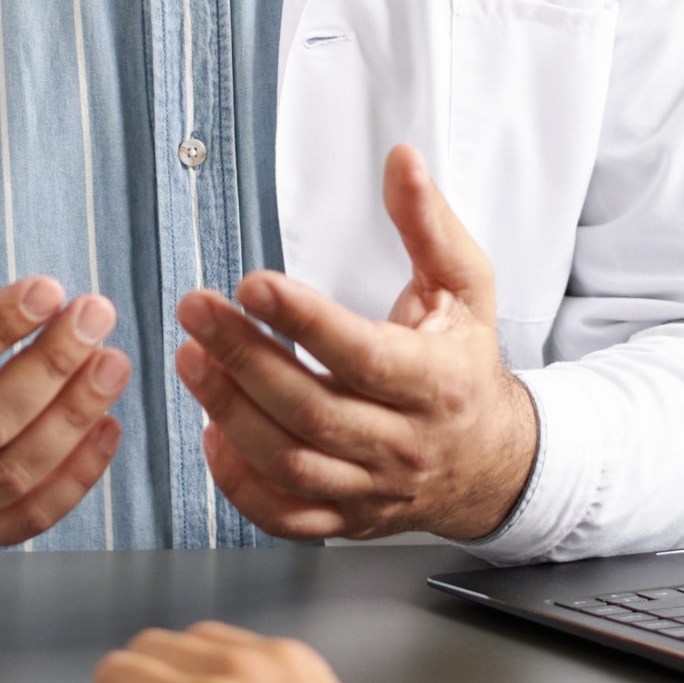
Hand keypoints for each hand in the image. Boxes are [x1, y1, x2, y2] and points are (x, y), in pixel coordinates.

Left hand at [174, 146, 539, 541]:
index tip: (254, 283)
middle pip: (313, 410)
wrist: (493, 462)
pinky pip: (284, 516)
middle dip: (244, 359)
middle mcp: (405, 443)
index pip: (362, 355)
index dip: (304, 321)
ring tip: (190, 359)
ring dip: (231, 414)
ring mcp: (374, 490)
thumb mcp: (465, 287)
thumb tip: (401, 161)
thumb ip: (428, 224)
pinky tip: (211, 432)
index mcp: (437, 382)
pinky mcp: (347, 521)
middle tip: (195, 312)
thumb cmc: (467, 363)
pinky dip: (240, 483)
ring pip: (292, 465)